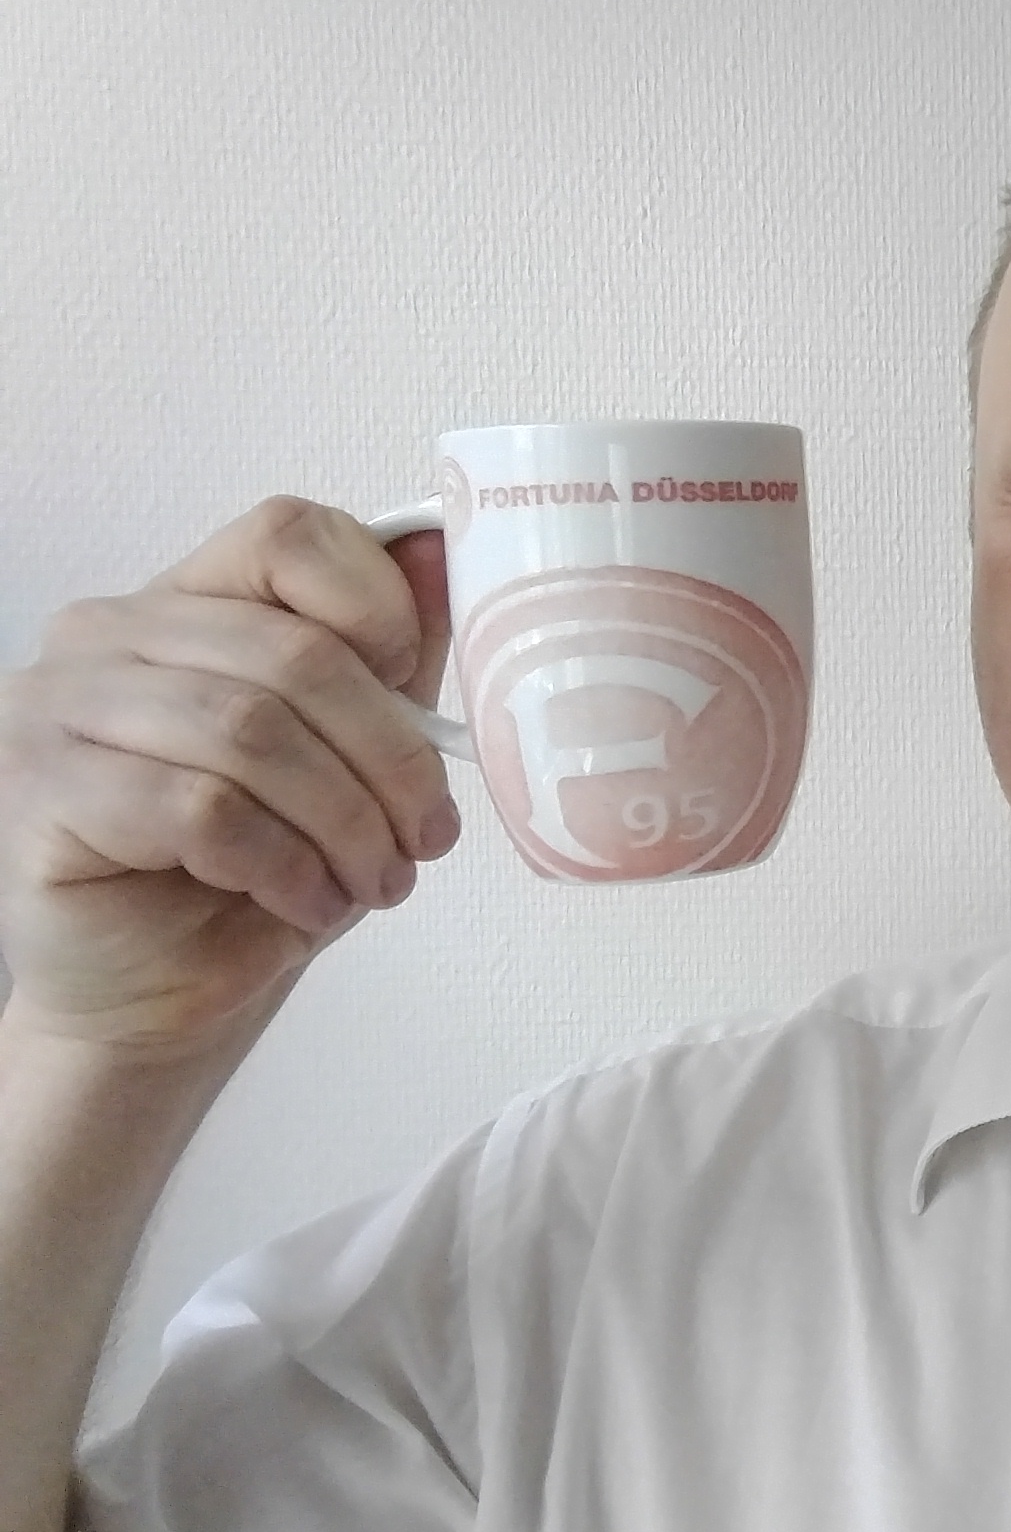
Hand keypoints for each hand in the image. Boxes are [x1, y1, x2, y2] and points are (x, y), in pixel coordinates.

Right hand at [0, 496, 460, 1058]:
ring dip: (345, 823)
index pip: (288, 535)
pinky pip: (201, 808)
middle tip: (426, 835)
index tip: (422, 702)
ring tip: (376, 880)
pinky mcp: (44, 791)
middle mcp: (108, 634)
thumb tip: (446, 548)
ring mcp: (58, 705)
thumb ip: (390, 654)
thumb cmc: (260, 873)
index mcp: (187, 600)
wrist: (161, 996)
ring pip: (251, 732)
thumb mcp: (353, 755)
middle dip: (389, 758)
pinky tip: (306, 901)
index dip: (380, 609)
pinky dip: (285, 864)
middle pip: (293, 654)